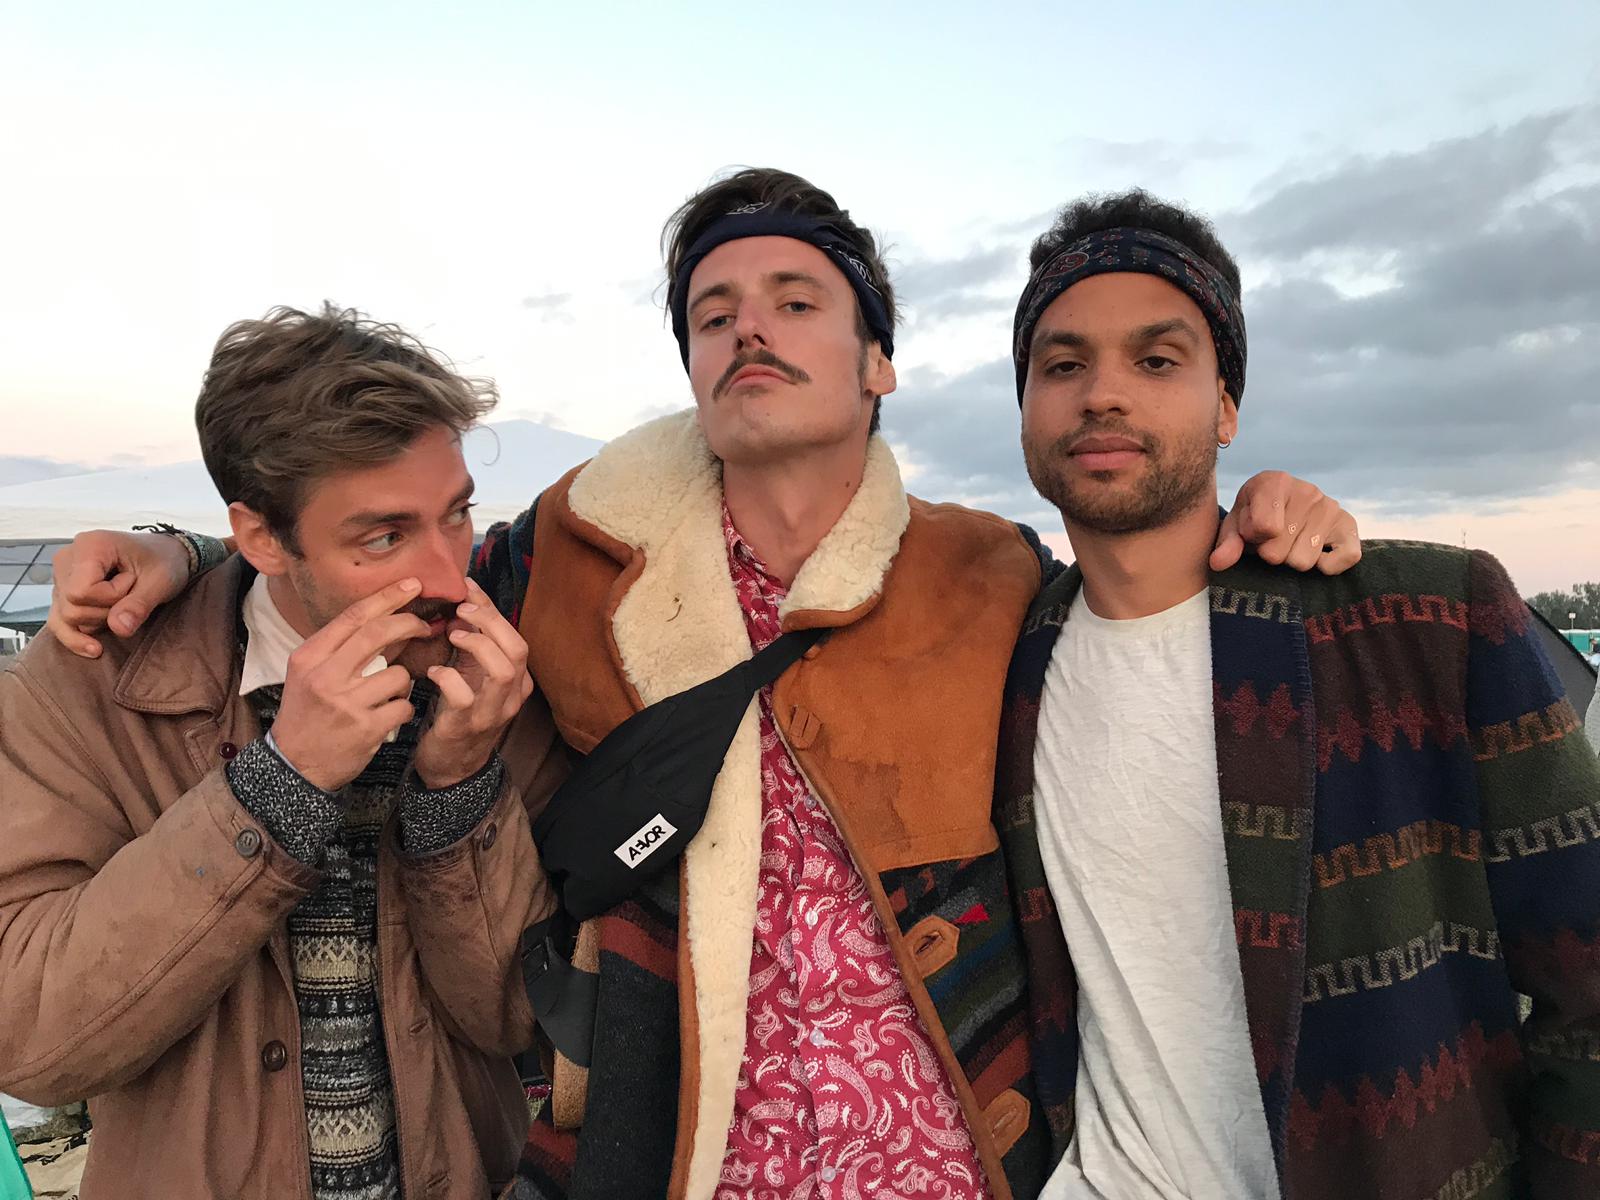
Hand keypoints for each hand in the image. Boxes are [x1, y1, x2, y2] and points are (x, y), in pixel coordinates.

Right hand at [47, 531, 193, 657]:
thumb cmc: (164, 561)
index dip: (111, 599)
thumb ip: (139, 605)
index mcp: (89, 545)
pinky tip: (95, 648)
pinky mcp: (63, 591)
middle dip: (107, 612)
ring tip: (121, 599)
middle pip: (72, 608)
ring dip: (98, 620)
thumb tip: (119, 628)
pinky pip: (58, 622)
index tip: (133, 583)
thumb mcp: (161, 581)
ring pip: (65, 618)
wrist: (164, 556)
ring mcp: (61, 575)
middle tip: (131, 592)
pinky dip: (75, 637)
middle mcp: (67, 558)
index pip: (81, 592)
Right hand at [271, 578, 431, 792]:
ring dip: (403, 681)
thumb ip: (345, 650)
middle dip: (408, 624)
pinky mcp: (366, 729)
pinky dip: (403, 709)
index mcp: (309, 657)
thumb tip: (394, 621)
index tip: (412, 585)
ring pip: (399, 674)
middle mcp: (325, 677)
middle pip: (378, 635)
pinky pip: (404, 707)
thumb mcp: (312, 675)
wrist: (295, 765)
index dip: (387, 598)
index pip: (353, 617)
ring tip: (388, 694)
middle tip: (424, 625)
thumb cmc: (308, 713)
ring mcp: (347, 704)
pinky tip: (388, 716)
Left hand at [413, 578, 532, 789]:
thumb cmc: (461, 712)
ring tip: (452, 634)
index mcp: (518, 681)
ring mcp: (492, 713)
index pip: (516, 636)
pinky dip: (447, 676)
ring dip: (477, 645)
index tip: (468, 588)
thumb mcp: (475, 676)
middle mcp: (512, 696)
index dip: (492, 609)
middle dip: (488, 622)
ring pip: (501, 671)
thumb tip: (466, 601)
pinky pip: (463, 696)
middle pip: (517, 649)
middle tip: (460, 610)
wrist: (452, 766)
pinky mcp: (466, 726)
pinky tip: (434, 672)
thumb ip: (476, 643)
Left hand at [1210, 471, 1360, 574]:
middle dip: (1270, 553)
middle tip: (1271, 540)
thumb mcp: (1235, 525)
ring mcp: (1331, 507)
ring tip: (1290, 541)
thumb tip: (1219, 563)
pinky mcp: (1349, 526)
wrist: (1283, 506)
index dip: (1252, 538)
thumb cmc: (1253, 516)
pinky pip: (1345, 558)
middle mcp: (1308, 491)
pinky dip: (1327, 565)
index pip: (1264, 528)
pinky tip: (1315, 552)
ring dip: (1292, 559)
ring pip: (1303, 562)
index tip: (1252, 530)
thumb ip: (1227, 543)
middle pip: (1278, 553)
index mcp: (1275, 481)